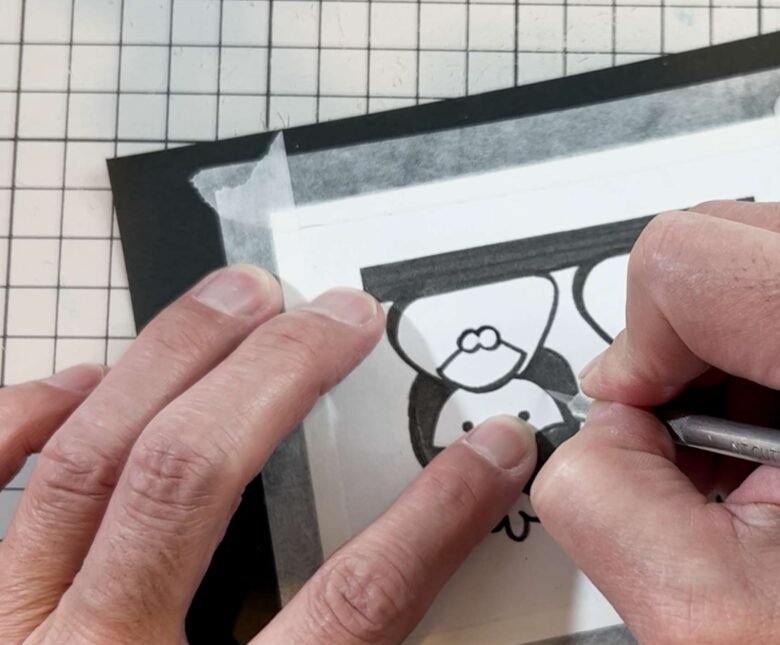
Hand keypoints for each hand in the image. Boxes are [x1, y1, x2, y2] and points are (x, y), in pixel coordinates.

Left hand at [0, 265, 536, 643]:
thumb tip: (407, 617)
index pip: (347, 607)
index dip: (433, 516)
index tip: (486, 451)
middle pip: (191, 485)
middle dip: (284, 379)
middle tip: (345, 317)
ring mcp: (4, 637)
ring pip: (86, 462)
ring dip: (175, 359)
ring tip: (241, 296)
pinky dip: (23, 419)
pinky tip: (85, 376)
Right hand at [532, 201, 779, 641]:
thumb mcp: (740, 619)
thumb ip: (610, 505)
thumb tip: (600, 419)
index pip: (688, 259)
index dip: (641, 350)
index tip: (664, 424)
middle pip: (728, 237)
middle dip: (699, 355)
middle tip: (744, 454)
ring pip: (776, 245)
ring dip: (752, 350)